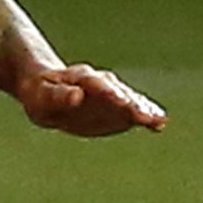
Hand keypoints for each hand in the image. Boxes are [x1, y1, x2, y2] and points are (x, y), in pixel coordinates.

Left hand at [16, 65, 167, 137]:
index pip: (95, 83)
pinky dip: (146, 115)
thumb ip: (58, 96)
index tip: (121, 101)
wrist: (50, 90)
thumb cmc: (42, 94)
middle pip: (117, 90)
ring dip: (143, 109)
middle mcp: (99, 83)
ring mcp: (111, 94)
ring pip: (129, 99)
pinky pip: (134, 110)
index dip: (108, 91)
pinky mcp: (118, 108)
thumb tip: (76, 96)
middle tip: (144, 114)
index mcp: (78, 78)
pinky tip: (160, 124)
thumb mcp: (42, 96)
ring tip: (157, 120)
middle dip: (130, 102)